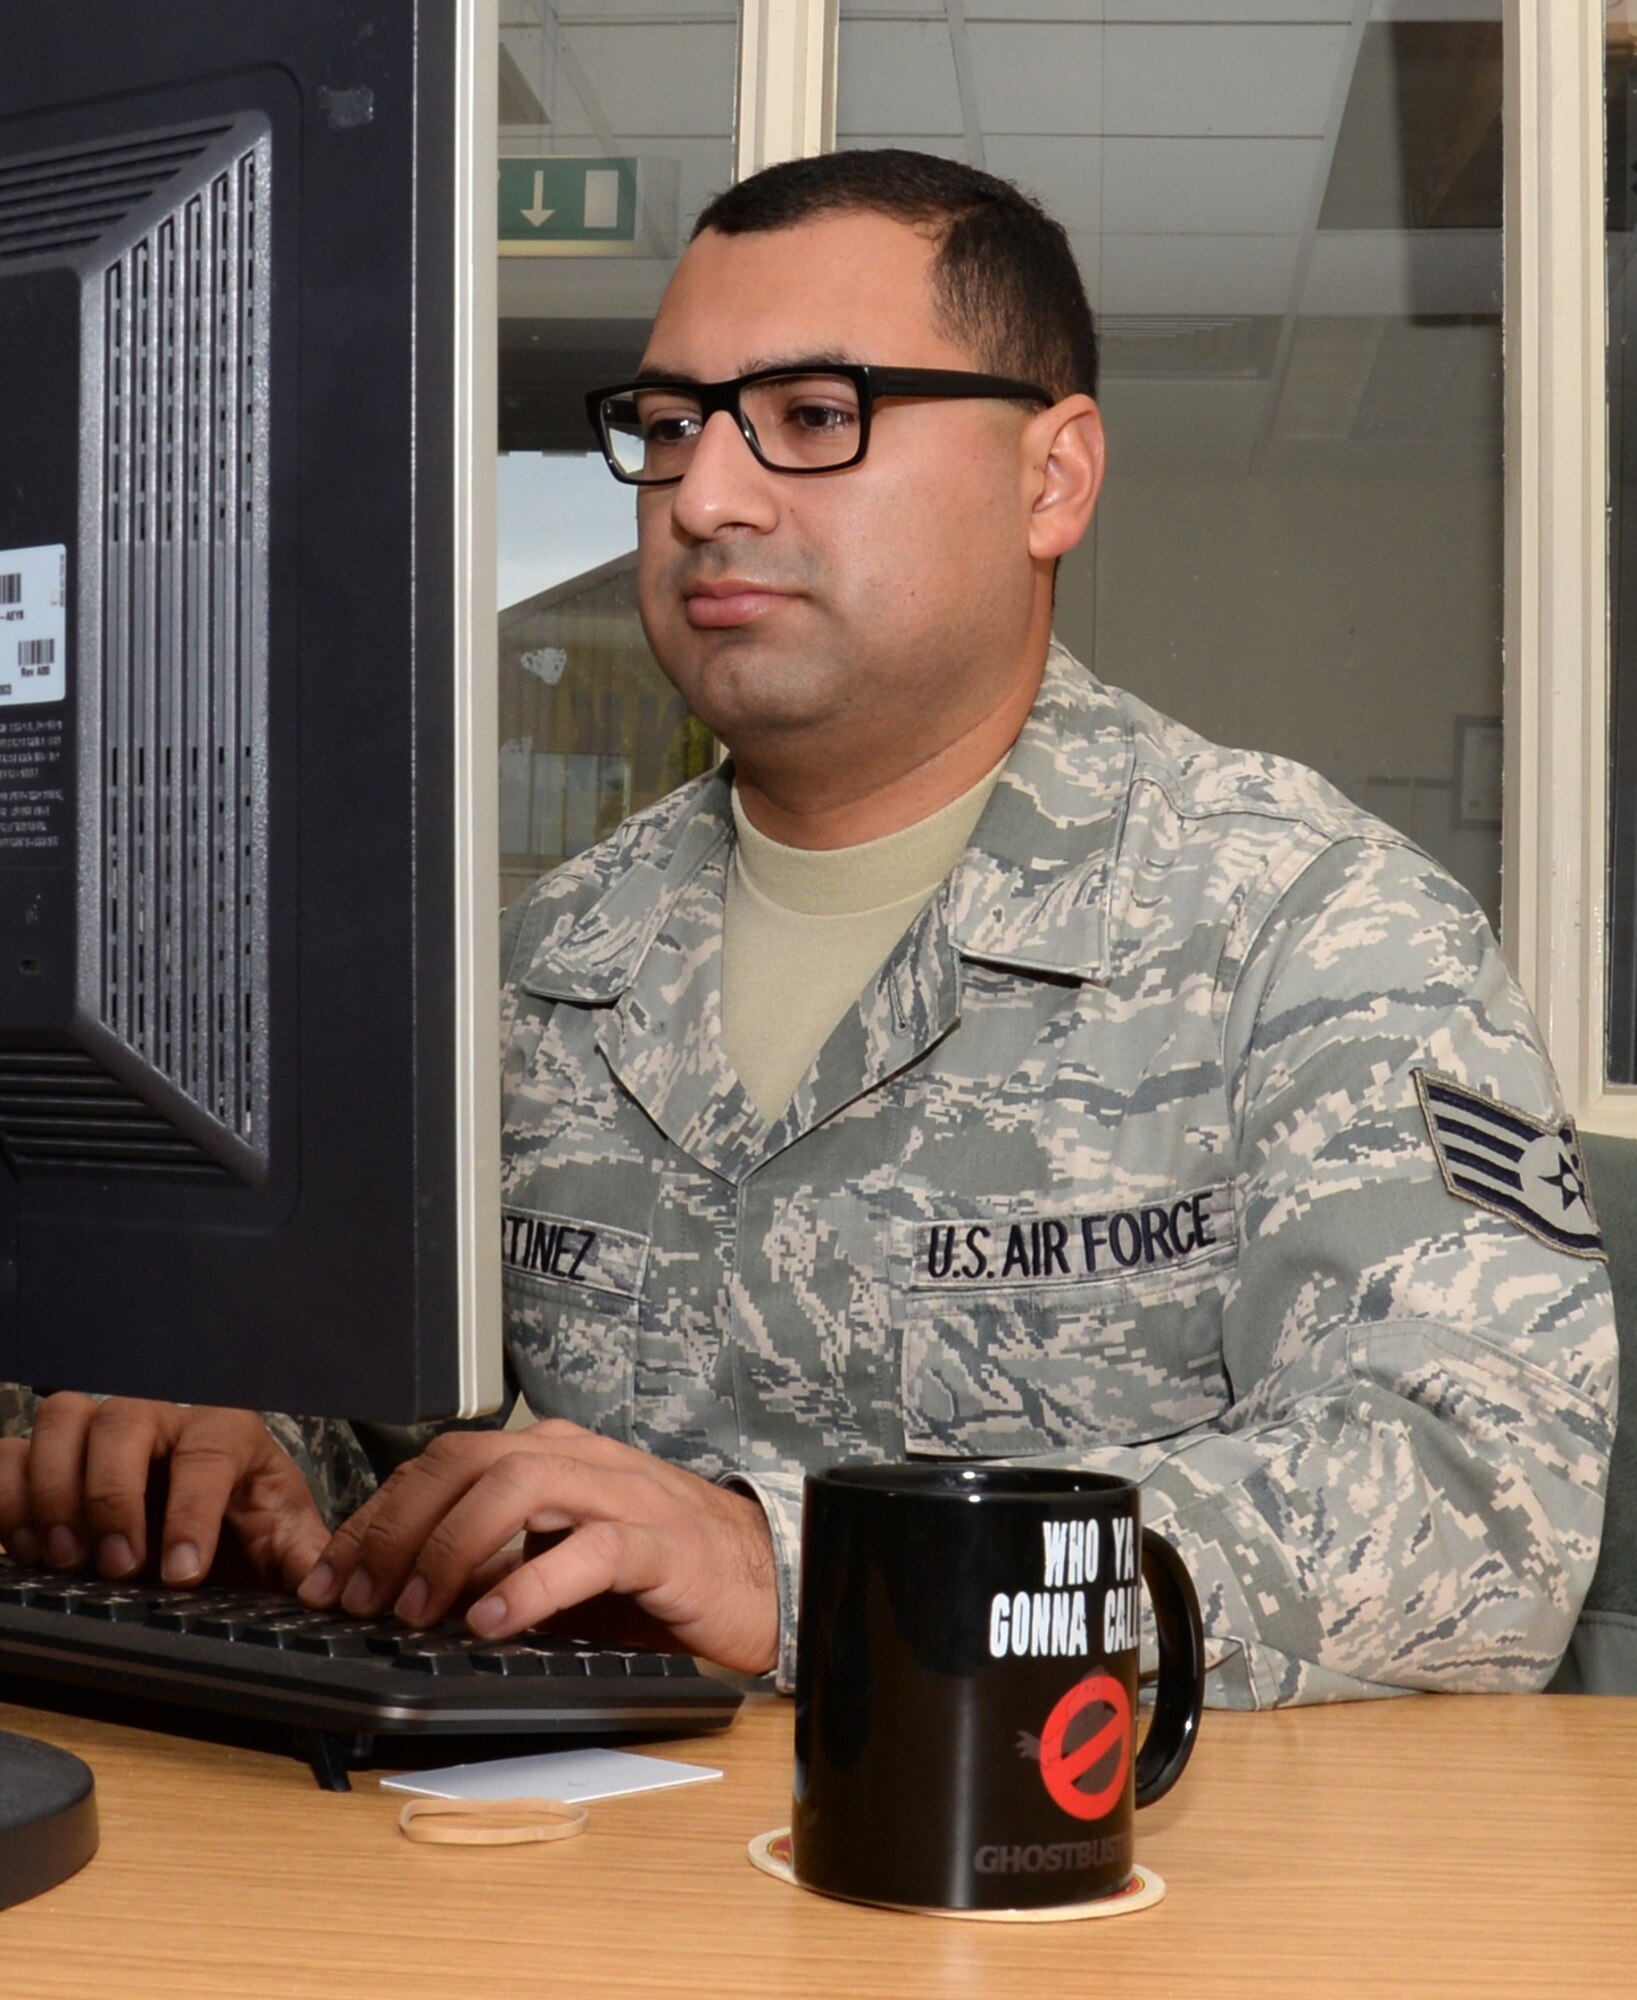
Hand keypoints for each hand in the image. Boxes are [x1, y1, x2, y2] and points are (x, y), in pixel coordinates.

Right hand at [0, 1393, 328, 1591]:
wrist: (214, 1524)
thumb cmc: (249, 1524)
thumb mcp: (287, 1540)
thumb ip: (304, 1559)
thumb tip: (322, 1590)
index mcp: (227, 1432)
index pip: (206, 1451)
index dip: (191, 1510)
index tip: (183, 1572)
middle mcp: (161, 1419)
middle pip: (123, 1419)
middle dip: (114, 1495)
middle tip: (119, 1567)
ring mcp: (101, 1432)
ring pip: (62, 1418)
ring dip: (55, 1489)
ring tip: (67, 1558)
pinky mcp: (52, 1459)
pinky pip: (11, 1452)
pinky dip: (8, 1495)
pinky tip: (28, 1548)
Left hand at [298, 1419, 778, 1675]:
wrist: (764, 1577)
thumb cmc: (658, 1570)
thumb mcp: (559, 1559)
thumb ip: (495, 1561)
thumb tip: (403, 1593)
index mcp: (549, 1454)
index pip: (441, 1462)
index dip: (377, 1515)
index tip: (332, 1574)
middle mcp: (579, 1460)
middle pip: (465, 1460)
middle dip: (397, 1526)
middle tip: (359, 1595)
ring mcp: (622, 1494)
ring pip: (517, 1485)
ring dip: (451, 1547)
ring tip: (417, 1610)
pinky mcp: (661, 1543)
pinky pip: (589, 1549)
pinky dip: (529, 1584)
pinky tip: (492, 1621)